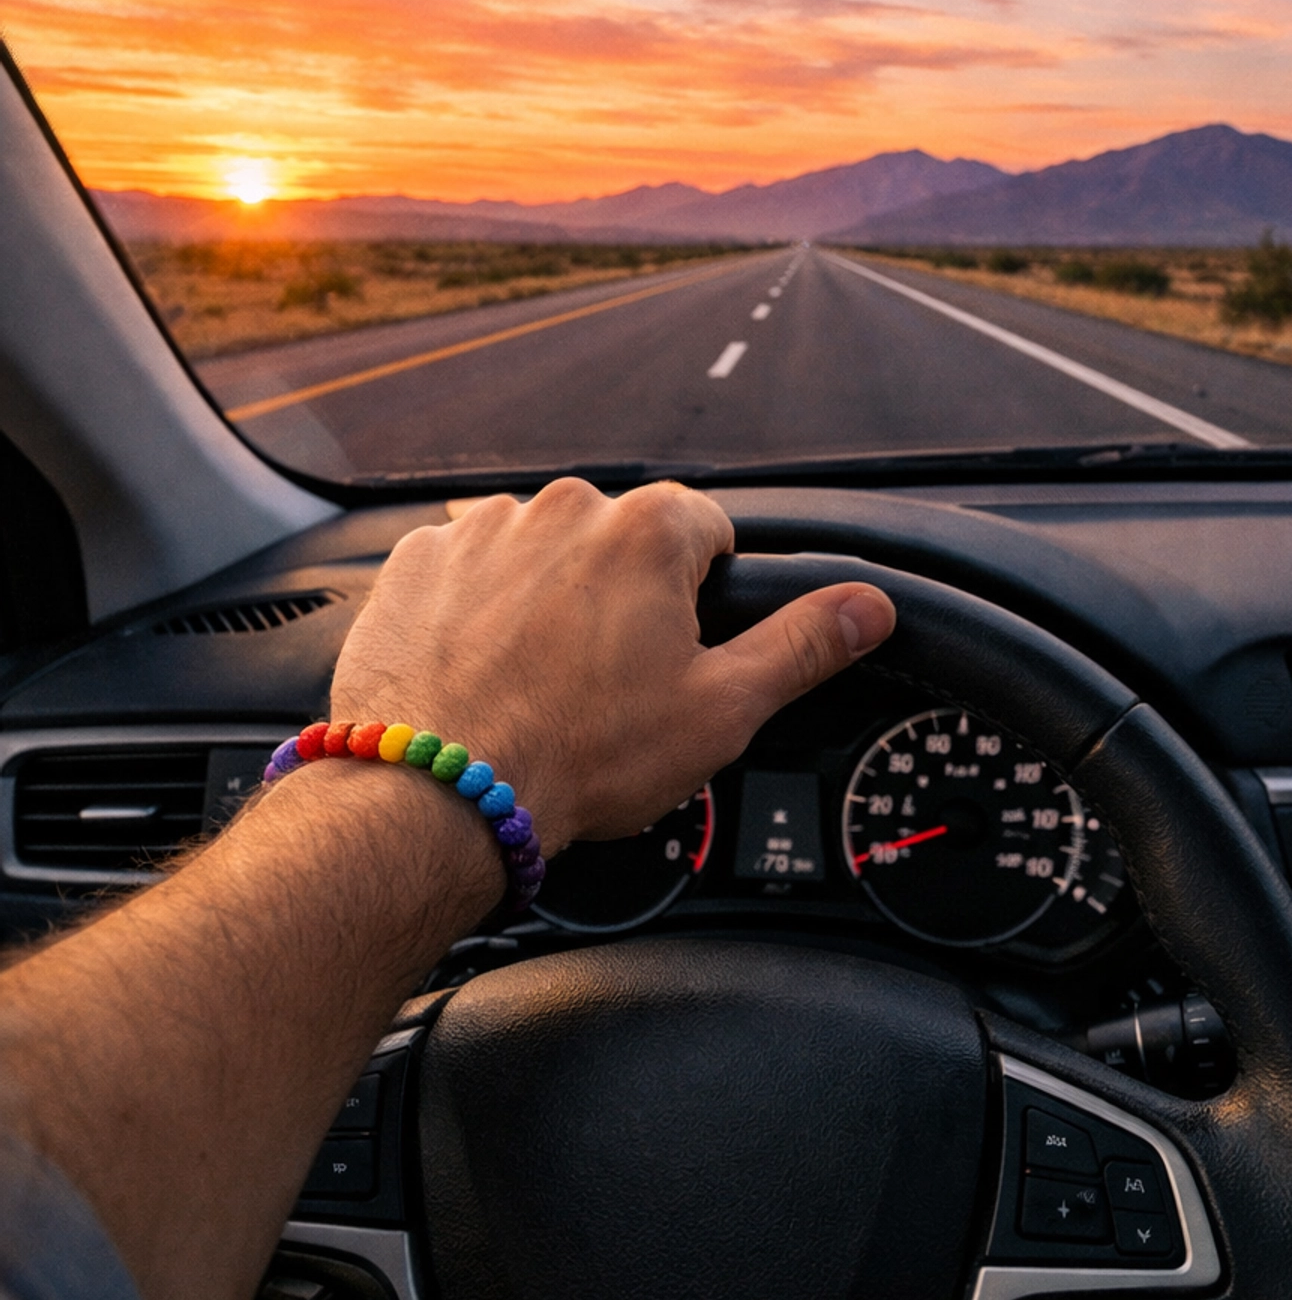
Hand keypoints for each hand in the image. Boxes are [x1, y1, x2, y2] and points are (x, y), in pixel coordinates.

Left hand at [329, 479, 894, 852]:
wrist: (436, 792)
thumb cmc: (579, 755)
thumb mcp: (719, 710)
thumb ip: (800, 645)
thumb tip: (867, 605)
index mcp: (648, 531)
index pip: (707, 529)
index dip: (704, 593)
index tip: (679, 649)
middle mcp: (562, 508)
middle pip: (619, 538)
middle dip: (621, 596)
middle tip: (608, 681)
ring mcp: (481, 529)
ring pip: (540, 551)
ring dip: (546, 598)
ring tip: (538, 682)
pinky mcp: (417, 561)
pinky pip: (465, 569)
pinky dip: (476, 609)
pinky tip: (481, 670)